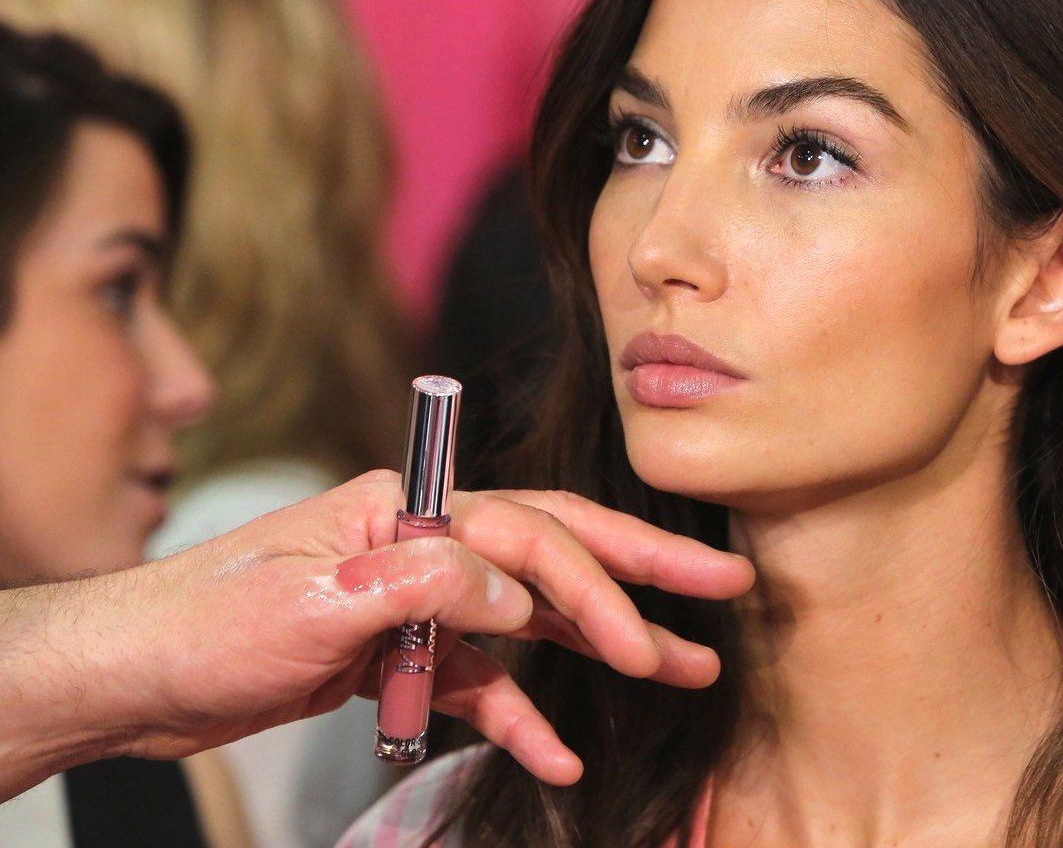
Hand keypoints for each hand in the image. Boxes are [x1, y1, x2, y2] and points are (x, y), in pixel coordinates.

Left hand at [1, 471, 752, 796]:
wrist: (134, 678)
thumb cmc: (203, 622)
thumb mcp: (312, 599)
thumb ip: (425, 583)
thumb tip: (520, 594)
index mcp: (405, 508)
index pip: (526, 533)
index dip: (589, 585)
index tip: (636, 641)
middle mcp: (426, 543)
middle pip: (555, 551)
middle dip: (643, 570)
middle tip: (724, 584)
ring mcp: (422, 601)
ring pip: (536, 620)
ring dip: (607, 648)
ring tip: (684, 670)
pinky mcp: (408, 658)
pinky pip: (488, 685)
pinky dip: (525, 720)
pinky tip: (562, 757)